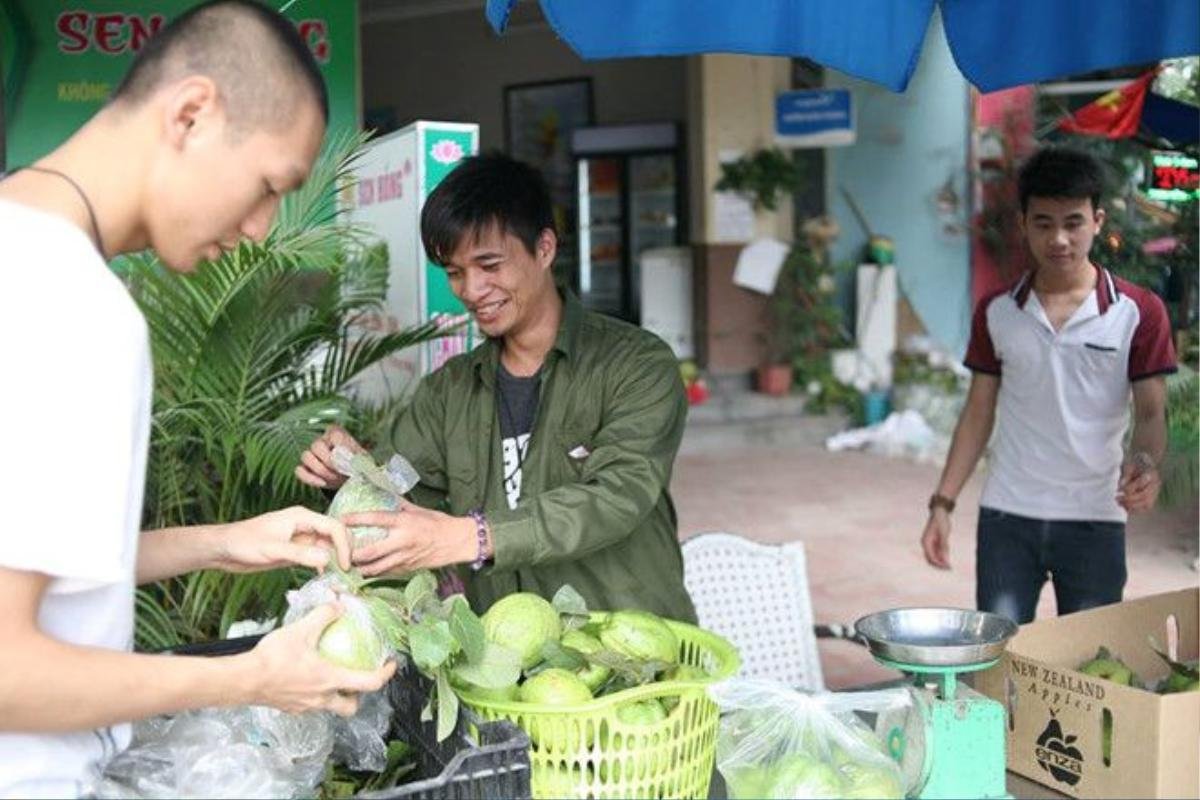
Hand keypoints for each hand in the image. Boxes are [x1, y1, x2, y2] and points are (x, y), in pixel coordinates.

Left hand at [214, 506, 351, 572]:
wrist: (224, 549)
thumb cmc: (243, 543)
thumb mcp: (272, 549)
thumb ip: (300, 554)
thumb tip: (327, 559)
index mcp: (302, 517)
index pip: (334, 527)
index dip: (344, 545)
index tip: (345, 565)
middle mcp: (305, 525)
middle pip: (336, 534)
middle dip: (345, 551)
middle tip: (349, 572)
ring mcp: (301, 538)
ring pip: (328, 546)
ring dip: (336, 559)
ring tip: (341, 577)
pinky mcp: (296, 550)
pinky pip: (317, 556)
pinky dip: (325, 565)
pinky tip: (325, 577)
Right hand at [243, 604, 395, 715]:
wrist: (243, 680)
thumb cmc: (273, 658)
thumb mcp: (301, 629)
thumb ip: (323, 615)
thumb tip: (338, 604)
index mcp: (330, 680)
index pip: (369, 683)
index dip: (385, 675)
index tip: (391, 665)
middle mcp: (321, 699)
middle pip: (350, 706)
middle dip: (359, 696)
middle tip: (358, 678)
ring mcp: (305, 707)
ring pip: (330, 707)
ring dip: (336, 696)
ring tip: (333, 677)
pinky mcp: (291, 708)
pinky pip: (311, 705)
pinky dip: (316, 694)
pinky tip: (307, 678)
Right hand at [295, 425, 365, 489]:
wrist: (350, 478)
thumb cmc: (356, 465)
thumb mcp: (362, 460)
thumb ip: (356, 458)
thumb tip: (349, 460)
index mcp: (337, 434)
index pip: (334, 435)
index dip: (340, 450)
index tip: (348, 462)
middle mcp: (321, 440)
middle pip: (316, 446)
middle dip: (328, 462)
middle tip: (340, 472)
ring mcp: (311, 453)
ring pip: (305, 456)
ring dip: (320, 470)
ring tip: (334, 479)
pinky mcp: (305, 468)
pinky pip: (299, 470)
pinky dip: (310, 478)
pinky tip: (323, 483)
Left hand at [343, 500, 478, 575]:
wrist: (458, 541)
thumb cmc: (439, 523)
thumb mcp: (418, 510)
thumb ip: (399, 505)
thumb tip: (384, 495)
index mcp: (404, 522)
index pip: (376, 519)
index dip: (356, 519)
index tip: (342, 519)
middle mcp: (402, 541)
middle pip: (370, 552)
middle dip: (352, 553)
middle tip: (341, 551)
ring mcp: (405, 557)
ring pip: (376, 568)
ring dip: (360, 567)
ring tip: (349, 565)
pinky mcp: (408, 569)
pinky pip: (387, 573)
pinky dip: (375, 573)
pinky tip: (366, 571)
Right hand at [921, 509, 951, 568]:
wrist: (939, 512)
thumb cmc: (941, 522)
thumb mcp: (944, 534)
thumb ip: (944, 546)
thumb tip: (945, 558)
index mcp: (926, 542)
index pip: (931, 557)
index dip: (939, 564)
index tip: (947, 567)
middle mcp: (926, 544)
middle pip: (930, 559)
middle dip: (939, 565)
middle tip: (949, 568)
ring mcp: (929, 543)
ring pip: (933, 557)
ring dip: (941, 561)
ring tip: (950, 565)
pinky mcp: (933, 542)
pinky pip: (936, 552)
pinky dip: (942, 556)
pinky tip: (948, 558)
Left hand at [1117, 454, 1159, 511]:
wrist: (1146, 462)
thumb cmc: (1135, 463)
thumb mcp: (1129, 465)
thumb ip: (1125, 475)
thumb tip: (1120, 486)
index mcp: (1150, 473)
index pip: (1140, 483)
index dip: (1128, 488)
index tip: (1118, 490)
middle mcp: (1156, 484)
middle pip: (1144, 495)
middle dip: (1129, 499)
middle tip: (1117, 499)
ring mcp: (1156, 491)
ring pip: (1147, 503)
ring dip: (1132, 506)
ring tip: (1120, 504)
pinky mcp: (1153, 498)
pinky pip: (1146, 507)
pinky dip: (1136, 509)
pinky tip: (1125, 507)